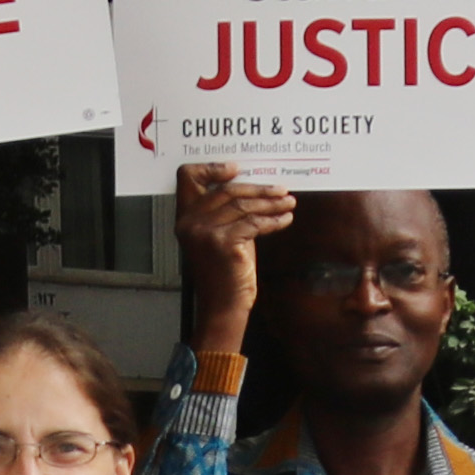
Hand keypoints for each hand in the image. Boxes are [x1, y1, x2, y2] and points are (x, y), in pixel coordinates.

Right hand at [170, 164, 292, 353]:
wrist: (223, 306)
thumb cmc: (225, 272)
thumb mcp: (220, 236)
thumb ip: (227, 212)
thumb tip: (255, 188)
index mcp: (185, 218)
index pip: (188, 178)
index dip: (211, 168)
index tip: (237, 169)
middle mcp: (190, 223)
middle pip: (227, 190)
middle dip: (258, 189)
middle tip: (281, 189)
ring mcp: (205, 232)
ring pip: (243, 205)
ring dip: (271, 203)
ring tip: (288, 202)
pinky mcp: (223, 243)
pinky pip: (254, 223)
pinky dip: (274, 220)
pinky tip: (285, 219)